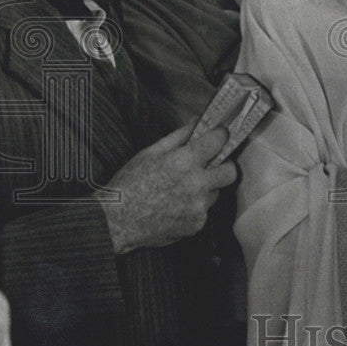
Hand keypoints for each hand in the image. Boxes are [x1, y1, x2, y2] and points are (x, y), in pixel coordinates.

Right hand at [99, 123, 236, 253]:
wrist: (116, 221)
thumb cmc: (130, 183)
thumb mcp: (150, 153)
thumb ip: (179, 136)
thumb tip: (198, 121)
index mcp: (184, 161)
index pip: (218, 141)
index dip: (220, 136)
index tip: (219, 136)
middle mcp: (196, 184)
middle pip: (230, 172)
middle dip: (224, 166)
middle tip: (211, 166)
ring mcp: (198, 206)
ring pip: (216, 192)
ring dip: (206, 189)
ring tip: (181, 190)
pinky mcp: (196, 224)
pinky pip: (204, 210)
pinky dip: (194, 207)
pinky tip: (175, 207)